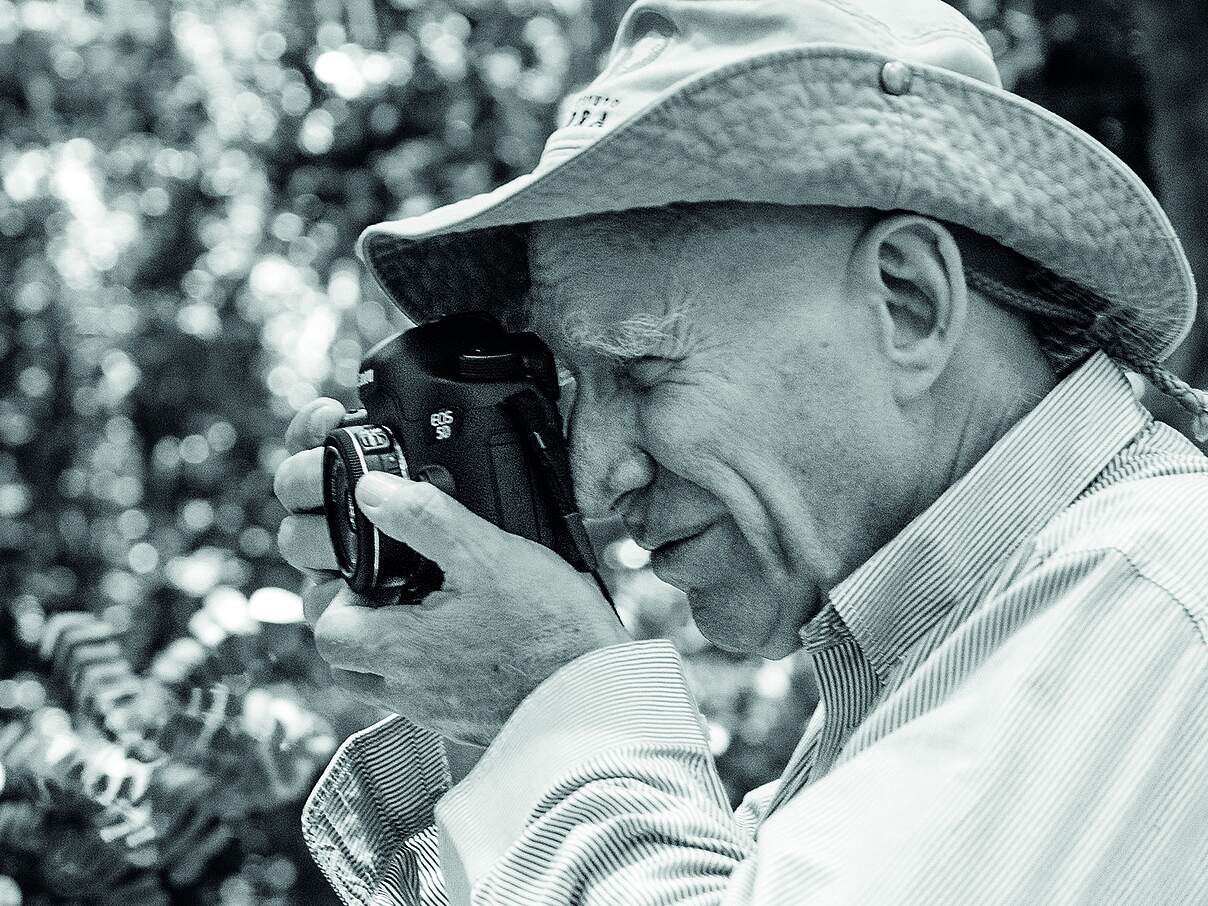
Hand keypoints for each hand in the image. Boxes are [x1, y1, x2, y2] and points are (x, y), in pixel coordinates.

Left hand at [274, 398, 630, 747]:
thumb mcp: (488, 554)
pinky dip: (434, 671)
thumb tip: (371, 492)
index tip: (372, 576)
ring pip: (386, 685)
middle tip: (397, 592)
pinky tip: (474, 641)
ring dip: (395, 651)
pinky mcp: (468, 723)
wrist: (600, 694)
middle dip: (359, 625)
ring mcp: (439, 713)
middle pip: (348, 664)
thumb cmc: (550, 628)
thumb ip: (424, 518)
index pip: (327, 633)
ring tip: (436, 613)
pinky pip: (428, 700)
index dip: (338, 600)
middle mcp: (410, 692)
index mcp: (401, 649)